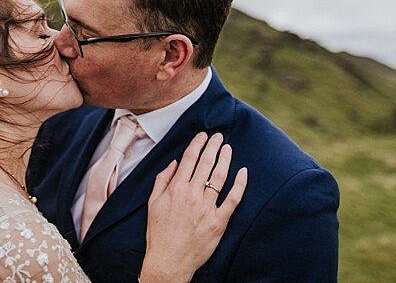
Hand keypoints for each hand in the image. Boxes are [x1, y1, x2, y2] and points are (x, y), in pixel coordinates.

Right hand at [140, 132, 248, 282]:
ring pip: (220, 177)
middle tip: (218, 136)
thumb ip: (162, 181)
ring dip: (225, 160)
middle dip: (213, 146)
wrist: (169, 259)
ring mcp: (207, 208)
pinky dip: (240, 184)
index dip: (197, 144)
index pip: (189, 160)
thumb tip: (174, 163)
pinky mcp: (219, 221)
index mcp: (175, 189)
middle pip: (206, 164)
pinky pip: (233, 199)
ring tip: (228, 148)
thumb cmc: (159, 233)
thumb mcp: (152, 203)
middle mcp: (192, 195)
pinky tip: (243, 172)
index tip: (203, 136)